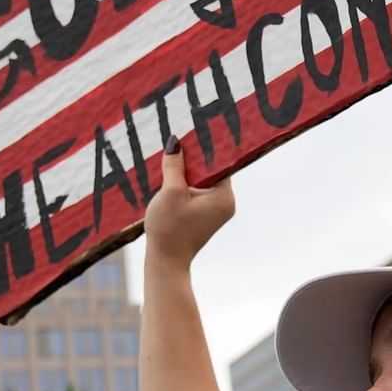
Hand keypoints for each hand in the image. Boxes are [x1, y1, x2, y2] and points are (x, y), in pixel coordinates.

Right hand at [144, 137, 235, 266]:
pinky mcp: (204, 215)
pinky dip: (184, 184)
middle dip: (193, 158)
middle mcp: (225, 202)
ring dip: (185, 171)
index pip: (219, 162)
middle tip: (178, 140)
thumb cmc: (169, 229)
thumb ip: (174, 165)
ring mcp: (216, 210)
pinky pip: (196, 191)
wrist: (166, 262)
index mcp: (224, 196)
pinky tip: (169, 177)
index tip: (193, 128)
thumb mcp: (170, 192)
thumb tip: (176, 142)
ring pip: (201, 180)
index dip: (205, 146)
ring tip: (170, 155)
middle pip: (210, 170)